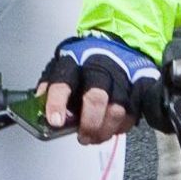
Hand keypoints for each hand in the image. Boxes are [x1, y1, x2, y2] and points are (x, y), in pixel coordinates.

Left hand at [38, 33, 162, 143]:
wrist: (119, 43)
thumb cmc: (86, 61)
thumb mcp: (62, 66)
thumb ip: (49, 86)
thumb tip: (39, 107)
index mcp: (75, 60)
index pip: (63, 81)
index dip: (57, 103)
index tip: (55, 122)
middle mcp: (101, 66)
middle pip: (97, 98)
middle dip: (89, 124)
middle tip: (83, 136)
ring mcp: (123, 75)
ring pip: (118, 110)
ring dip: (105, 130)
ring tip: (96, 136)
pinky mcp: (141, 85)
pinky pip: (134, 113)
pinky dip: (122, 126)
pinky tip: (112, 127)